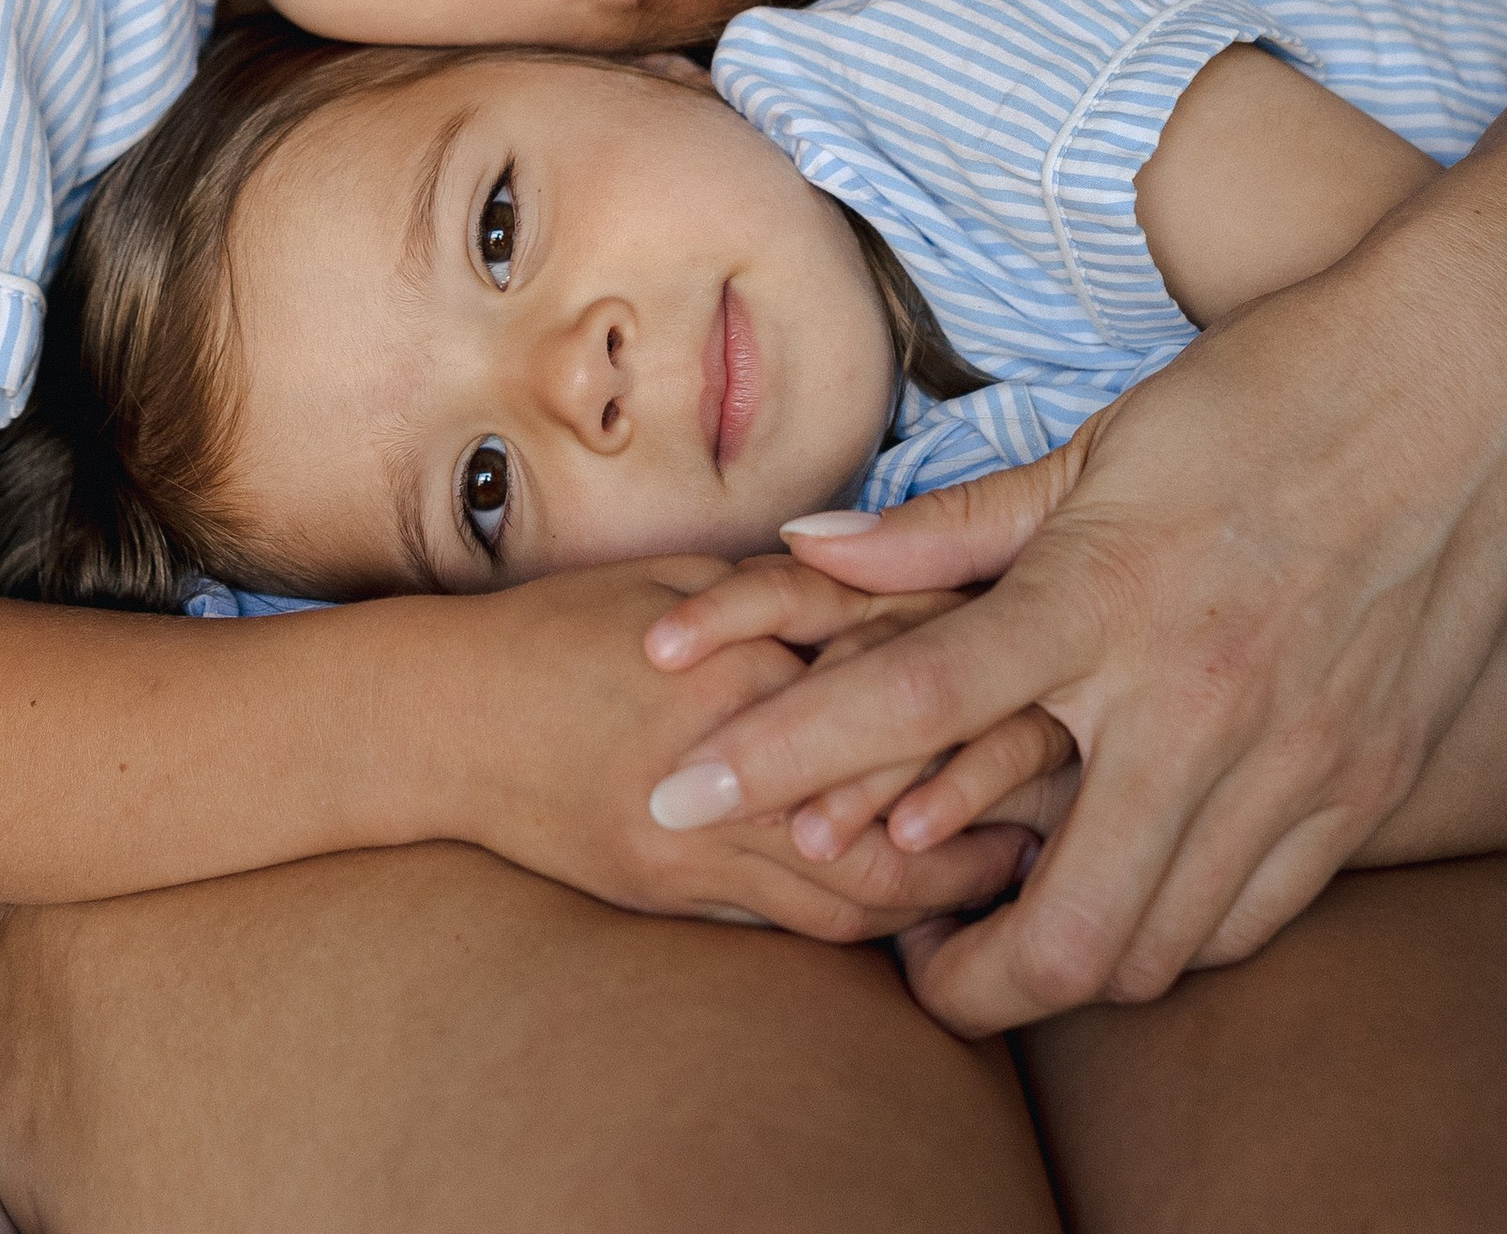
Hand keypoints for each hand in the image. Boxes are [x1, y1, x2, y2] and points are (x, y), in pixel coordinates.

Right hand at [436, 559, 1031, 942]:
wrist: (440, 716)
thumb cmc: (557, 627)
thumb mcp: (673, 583)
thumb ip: (778, 596)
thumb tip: (890, 588)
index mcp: (733, 650)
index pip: (881, 677)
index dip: (969, 695)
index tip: (1046, 695)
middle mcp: (721, 747)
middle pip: (884, 791)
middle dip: (980, 803)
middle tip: (1066, 806)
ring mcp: (692, 831)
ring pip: (849, 880)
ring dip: (937, 886)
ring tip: (1012, 877)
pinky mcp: (668, 887)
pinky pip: (788, 921)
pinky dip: (863, 922)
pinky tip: (912, 917)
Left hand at [626, 214, 1506, 1030]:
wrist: (1472, 385)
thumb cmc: (1271, 389)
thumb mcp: (1099, 446)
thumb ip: (953, 529)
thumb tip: (808, 551)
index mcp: (1104, 596)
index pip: (900, 706)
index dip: (771, 761)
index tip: (679, 795)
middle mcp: (1194, 699)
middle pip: (1050, 926)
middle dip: (954, 979)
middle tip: (903, 956)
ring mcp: (1293, 758)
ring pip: (1153, 950)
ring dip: (1064, 964)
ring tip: (1007, 924)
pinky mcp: (1366, 787)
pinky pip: (1249, 919)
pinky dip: (1173, 931)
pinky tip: (1132, 890)